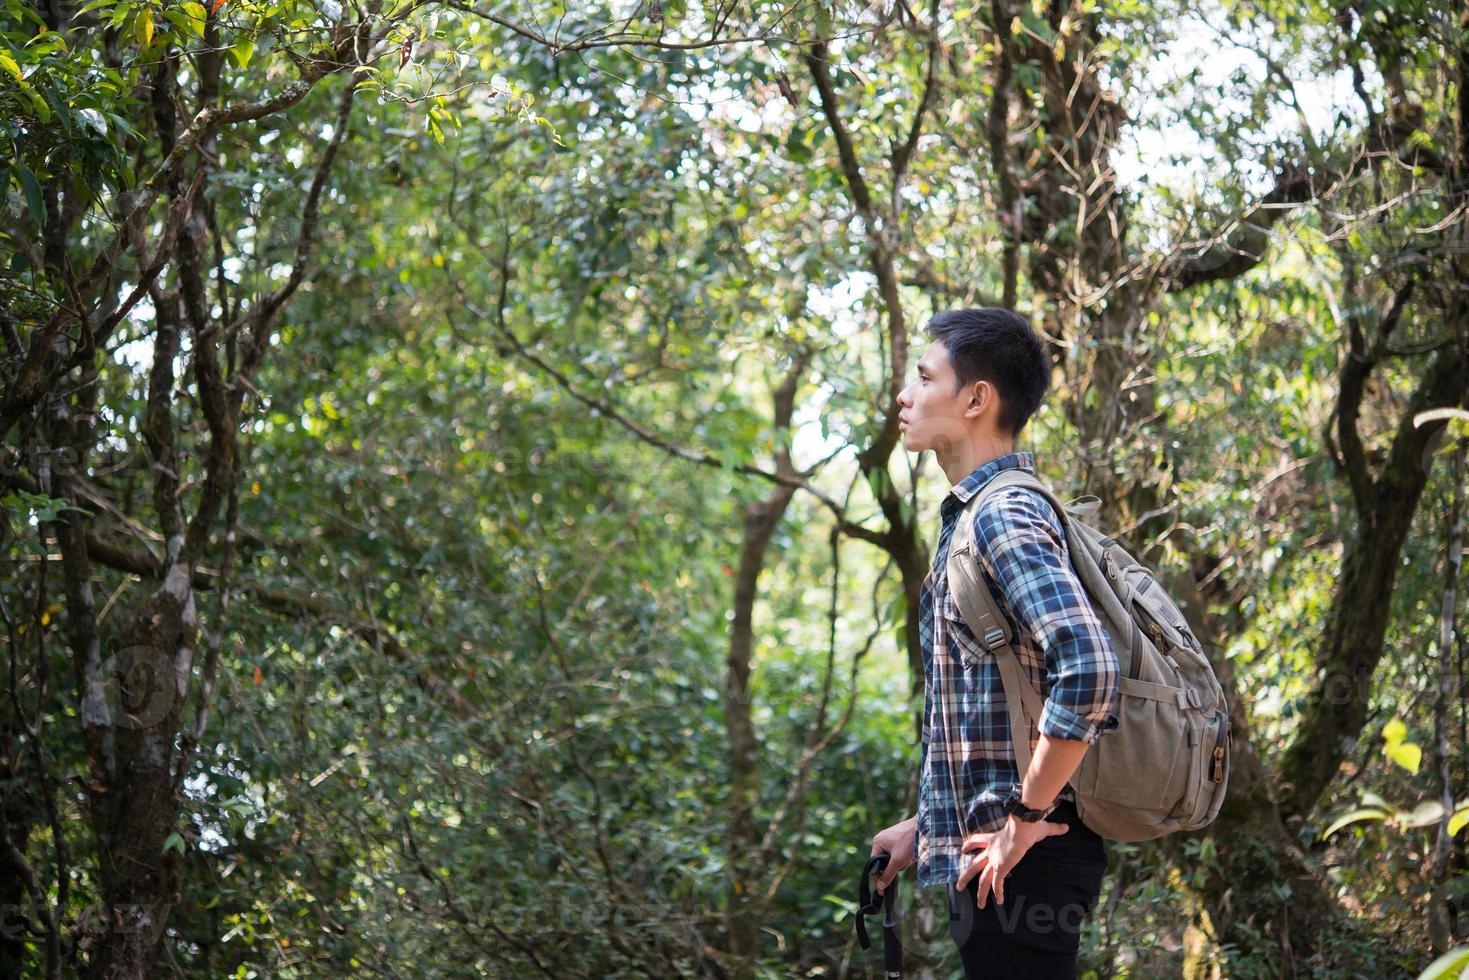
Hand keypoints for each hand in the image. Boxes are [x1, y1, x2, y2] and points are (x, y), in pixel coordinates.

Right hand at [869, 815, 916, 894]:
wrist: (926, 827)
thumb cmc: (910, 841)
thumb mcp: (898, 861)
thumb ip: (888, 875)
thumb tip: (879, 887)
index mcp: (877, 842)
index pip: (874, 864)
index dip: (880, 875)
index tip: (885, 885)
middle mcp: (882, 839)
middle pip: (885, 861)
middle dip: (896, 865)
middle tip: (904, 861)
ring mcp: (891, 838)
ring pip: (894, 858)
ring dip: (903, 861)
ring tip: (910, 855)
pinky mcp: (900, 838)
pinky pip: (899, 853)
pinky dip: (906, 855)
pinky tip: (912, 852)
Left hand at [954, 816, 1069, 907]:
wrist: (1024, 825)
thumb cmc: (1029, 823)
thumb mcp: (1040, 827)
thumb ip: (1052, 829)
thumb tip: (1066, 827)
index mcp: (994, 839)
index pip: (978, 840)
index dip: (970, 844)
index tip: (963, 848)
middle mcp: (991, 851)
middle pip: (974, 864)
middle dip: (966, 875)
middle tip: (959, 884)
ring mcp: (995, 860)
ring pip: (982, 879)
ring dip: (980, 893)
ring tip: (979, 905)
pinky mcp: (1000, 867)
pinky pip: (997, 884)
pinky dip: (997, 893)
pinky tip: (999, 902)